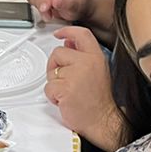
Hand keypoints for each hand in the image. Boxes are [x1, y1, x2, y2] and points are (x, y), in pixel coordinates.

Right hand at [25, 0, 93, 21]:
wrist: (75, 3)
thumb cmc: (78, 3)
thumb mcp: (78, 6)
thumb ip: (69, 4)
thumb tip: (56, 1)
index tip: (44, 9)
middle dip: (42, 3)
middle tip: (48, 15)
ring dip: (37, 3)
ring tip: (48, 10)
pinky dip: (33, 1)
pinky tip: (43, 4)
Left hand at [45, 27, 123, 147]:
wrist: (102, 120)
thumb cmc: (99, 100)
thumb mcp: (97, 71)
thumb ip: (82, 56)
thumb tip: (68, 44)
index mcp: (95, 57)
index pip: (81, 34)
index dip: (67, 31)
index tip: (59, 34)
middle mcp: (86, 63)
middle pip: (58, 53)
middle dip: (55, 66)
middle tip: (64, 79)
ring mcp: (75, 75)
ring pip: (51, 72)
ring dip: (54, 83)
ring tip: (68, 92)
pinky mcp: (65, 88)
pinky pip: (48, 87)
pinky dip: (52, 96)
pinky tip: (65, 100)